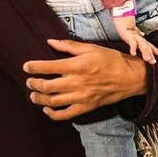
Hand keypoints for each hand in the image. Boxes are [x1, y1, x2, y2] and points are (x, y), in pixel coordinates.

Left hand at [24, 39, 147, 119]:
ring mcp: (81, 97)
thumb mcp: (92, 48)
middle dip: (33, 83)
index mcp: (78, 65)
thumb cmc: (112, 60)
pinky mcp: (86, 107)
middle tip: (29, 81)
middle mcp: (77, 82)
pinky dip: (52, 114)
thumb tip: (50, 42)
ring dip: (39, 98)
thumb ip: (69, 46)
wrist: (130, 77)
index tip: (26, 66)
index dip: (33, 67)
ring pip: (52, 101)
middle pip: (46, 86)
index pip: (48, 67)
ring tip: (34, 94)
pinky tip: (47, 109)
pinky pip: (65, 114)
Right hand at [112, 15, 157, 63]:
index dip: (154, 49)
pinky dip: (133, 48)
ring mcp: (135, 37)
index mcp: (141, 38)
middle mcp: (139, 38)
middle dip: (150, 54)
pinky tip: (133, 54)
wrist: (122, 19)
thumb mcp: (133, 32)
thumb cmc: (128, 27)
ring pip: (142, 45)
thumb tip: (143, 34)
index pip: (148, 44)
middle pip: (146, 46)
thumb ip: (138, 34)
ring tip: (147, 59)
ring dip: (145, 52)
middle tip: (153, 62)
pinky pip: (132, 43)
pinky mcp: (129, 36)